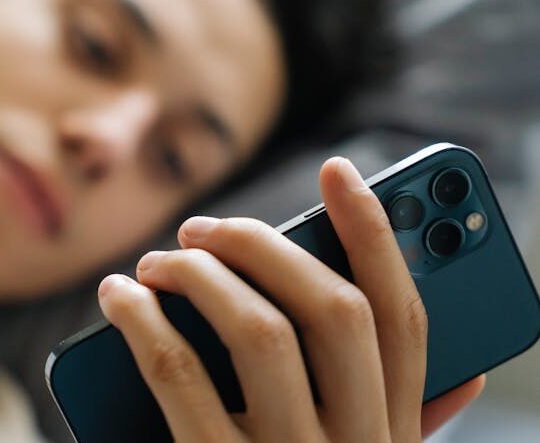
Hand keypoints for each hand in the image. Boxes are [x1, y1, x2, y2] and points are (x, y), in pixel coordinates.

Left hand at [97, 157, 483, 441]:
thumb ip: (412, 429)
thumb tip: (463, 375)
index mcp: (395, 440)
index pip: (405, 318)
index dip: (378, 234)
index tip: (340, 169)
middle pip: (331, 310)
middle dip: (265, 246)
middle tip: (203, 227)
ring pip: (257, 330)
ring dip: (200, 276)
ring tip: (156, 260)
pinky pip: (177, 378)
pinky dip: (144, 323)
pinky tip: (120, 297)